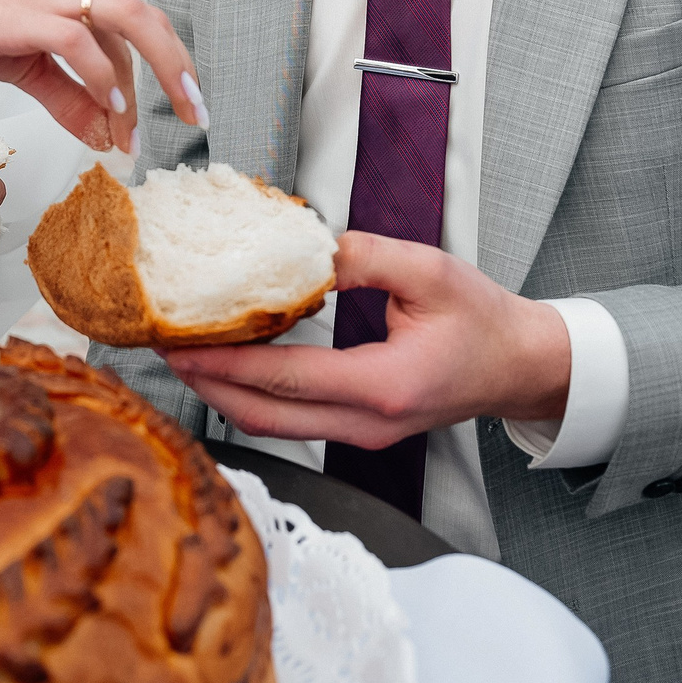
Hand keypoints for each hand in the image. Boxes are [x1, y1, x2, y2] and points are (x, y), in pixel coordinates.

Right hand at [0, 0, 202, 151]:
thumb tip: (105, 137)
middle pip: (149, 23)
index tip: (165, 122)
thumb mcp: (26, 69)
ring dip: (150, 79)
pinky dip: (101, 79)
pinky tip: (110, 112)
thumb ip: (69, 99)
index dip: (158, 80)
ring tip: (156, 124)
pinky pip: (81, 43)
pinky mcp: (29, 11)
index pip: (136, 34)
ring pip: (128, 26)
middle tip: (197, 115)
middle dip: (179, 72)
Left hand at [161, 232, 570, 446]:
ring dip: (223, 394)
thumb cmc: (483, 321)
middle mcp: (367, 424)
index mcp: (383, 385)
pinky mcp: (358, 431)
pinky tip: (232, 366)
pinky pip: (292, 422)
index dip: (226, 362)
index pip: (285, 378)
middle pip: (264, 415)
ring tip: (184, 354)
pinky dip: (253, 397)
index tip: (181, 340)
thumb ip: (364, 256)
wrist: (519, 366)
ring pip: (273, 427)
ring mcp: (362, 436)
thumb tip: (305, 246)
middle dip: (206, 384)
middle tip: (162, 348)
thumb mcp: (429, 271)